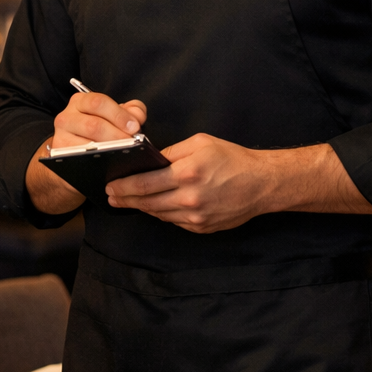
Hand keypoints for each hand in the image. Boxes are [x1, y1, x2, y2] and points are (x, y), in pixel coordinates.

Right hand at [24, 91, 147, 215]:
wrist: (77, 154)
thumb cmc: (98, 131)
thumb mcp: (114, 117)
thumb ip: (130, 111)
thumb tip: (137, 115)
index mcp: (80, 102)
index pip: (98, 102)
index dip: (119, 115)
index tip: (135, 126)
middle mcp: (66, 117)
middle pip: (94, 125)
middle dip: (117, 135)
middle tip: (131, 143)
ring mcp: (61, 138)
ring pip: (88, 145)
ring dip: (110, 150)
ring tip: (124, 152)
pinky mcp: (61, 157)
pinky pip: (82, 160)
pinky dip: (99, 161)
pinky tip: (110, 162)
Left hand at [104, 134, 371, 232]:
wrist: (262, 184)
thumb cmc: (231, 158)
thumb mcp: (200, 143)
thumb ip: (170, 152)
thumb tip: (147, 161)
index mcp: (187, 173)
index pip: (144, 183)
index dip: (123, 187)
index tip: (109, 186)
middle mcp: (190, 198)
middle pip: (147, 202)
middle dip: (126, 199)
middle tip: (111, 197)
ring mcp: (196, 216)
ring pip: (158, 214)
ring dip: (141, 208)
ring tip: (127, 201)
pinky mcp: (202, 228)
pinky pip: (173, 221)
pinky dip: (161, 214)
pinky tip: (153, 206)